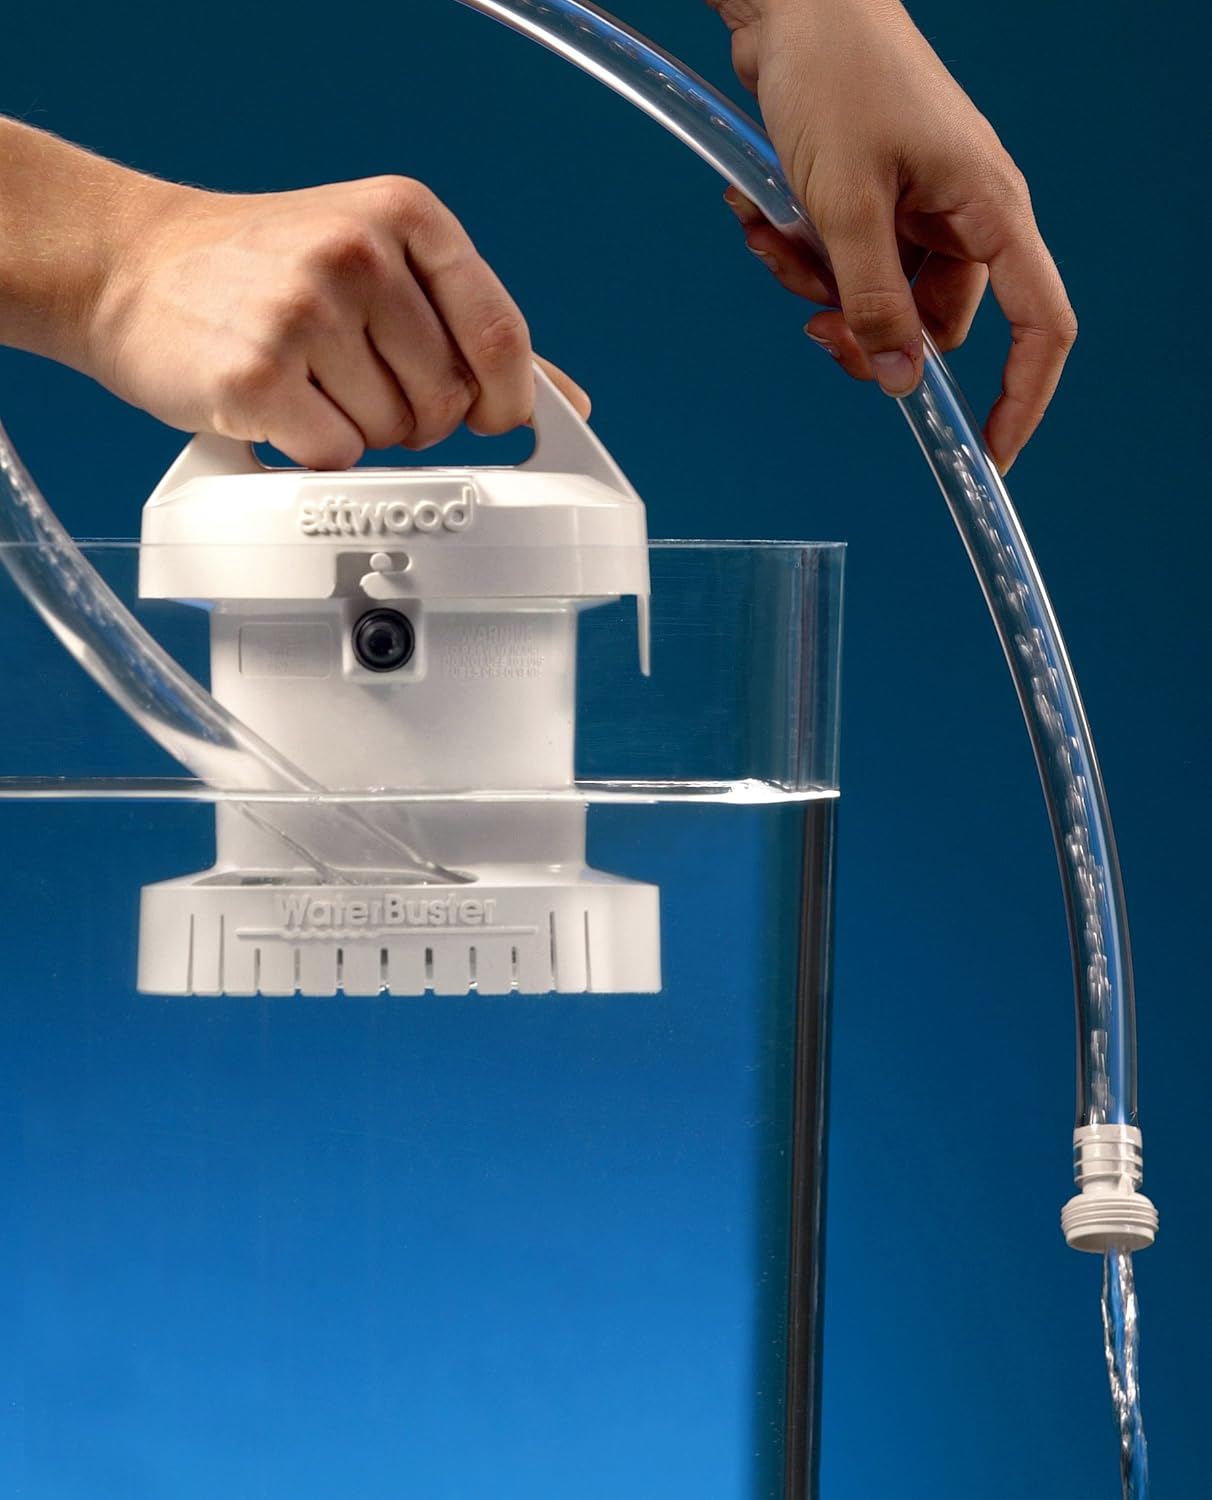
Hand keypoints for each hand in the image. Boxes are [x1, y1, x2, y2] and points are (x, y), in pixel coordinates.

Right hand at [88, 174, 588, 468]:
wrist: (128, 267)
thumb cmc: (263, 270)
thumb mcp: (375, 260)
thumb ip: (471, 326)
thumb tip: (566, 401)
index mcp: (407, 216)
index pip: (501, 336)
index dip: (504, 399)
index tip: (488, 417)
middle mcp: (361, 254)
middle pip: (447, 400)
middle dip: (413, 416)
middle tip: (353, 380)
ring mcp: (307, 312)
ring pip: (391, 436)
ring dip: (356, 432)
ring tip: (306, 381)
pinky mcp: (259, 375)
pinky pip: (335, 459)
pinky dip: (312, 453)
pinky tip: (278, 409)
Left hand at [712, 0, 1076, 472]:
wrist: (794, 3)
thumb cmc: (837, 75)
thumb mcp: (848, 206)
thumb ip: (874, 302)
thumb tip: (900, 381)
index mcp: (990, 212)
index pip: (1040, 325)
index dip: (1024, 397)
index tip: (990, 453)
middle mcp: (964, 216)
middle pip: (932, 326)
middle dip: (864, 333)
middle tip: (814, 323)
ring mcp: (917, 208)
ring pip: (876, 299)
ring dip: (817, 287)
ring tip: (775, 236)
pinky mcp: (873, 199)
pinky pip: (844, 262)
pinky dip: (802, 252)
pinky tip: (763, 216)